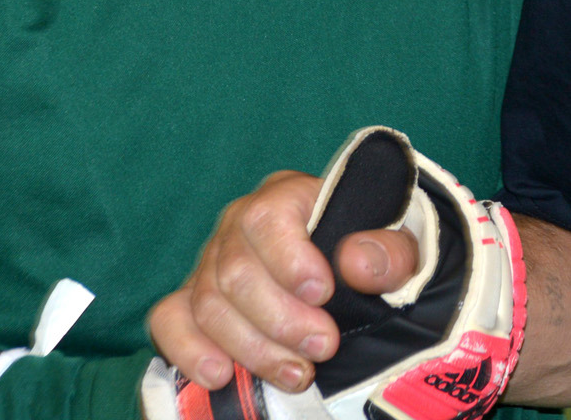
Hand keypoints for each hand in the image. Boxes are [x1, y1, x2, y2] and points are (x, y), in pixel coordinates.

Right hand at [147, 170, 419, 391]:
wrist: (355, 274)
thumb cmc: (374, 252)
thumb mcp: (400, 246)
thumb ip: (389, 251)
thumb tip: (356, 262)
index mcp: (286, 196)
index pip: (267, 218)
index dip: (290, 260)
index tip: (324, 294)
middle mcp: (239, 224)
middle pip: (236, 273)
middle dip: (281, 320)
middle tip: (324, 347)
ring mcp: (211, 263)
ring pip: (209, 305)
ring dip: (253, 348)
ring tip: (298, 373)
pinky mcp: (193, 300)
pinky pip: (169, 320)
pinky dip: (189, 350)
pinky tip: (222, 375)